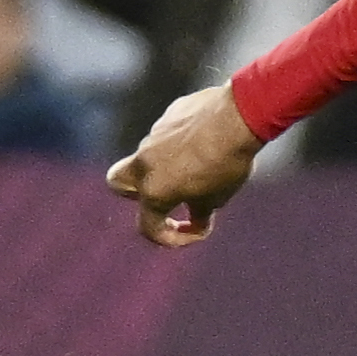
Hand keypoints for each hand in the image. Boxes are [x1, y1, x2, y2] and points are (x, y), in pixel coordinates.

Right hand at [106, 84, 263, 246]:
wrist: (238, 117)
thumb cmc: (227, 162)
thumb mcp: (217, 198)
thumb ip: (199, 213)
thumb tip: (196, 222)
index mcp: (154, 191)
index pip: (148, 227)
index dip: (171, 239)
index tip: (194, 231)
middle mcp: (144, 164)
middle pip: (118, 184)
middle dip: (136, 194)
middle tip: (168, 195)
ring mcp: (151, 138)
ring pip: (148, 157)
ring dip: (167, 167)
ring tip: (200, 167)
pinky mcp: (166, 118)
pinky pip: (166, 137)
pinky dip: (180, 145)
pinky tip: (207, 143)